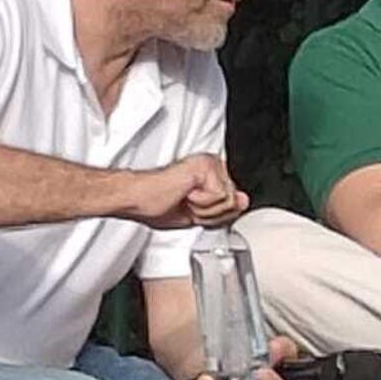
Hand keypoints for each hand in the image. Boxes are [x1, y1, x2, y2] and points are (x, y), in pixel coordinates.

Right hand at [117, 154, 248, 229]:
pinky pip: (219, 197)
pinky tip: (184, 193)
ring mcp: (210, 163)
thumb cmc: (157, 205)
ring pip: (228, 200)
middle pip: (233, 202)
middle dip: (209, 213)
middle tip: (185, 204)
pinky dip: (200, 203)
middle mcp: (213, 165)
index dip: (213, 215)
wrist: (137, 200)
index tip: (188, 207)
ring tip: (184, 198)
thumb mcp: (197, 215)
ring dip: (203, 209)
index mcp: (211, 174)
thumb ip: (222, 210)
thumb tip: (243, 200)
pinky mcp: (206, 166)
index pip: (232, 201)